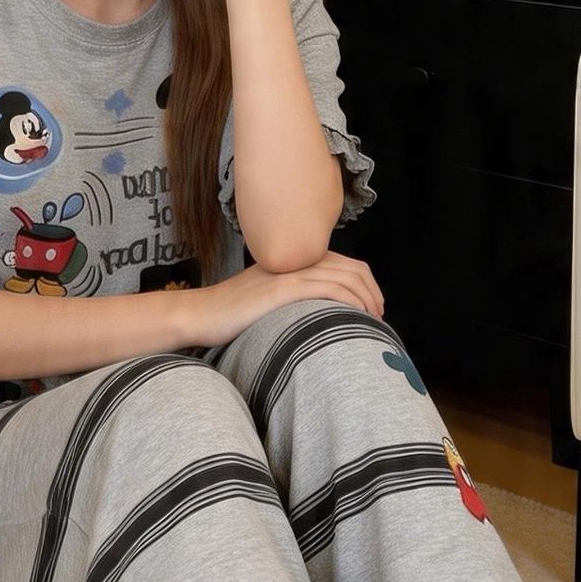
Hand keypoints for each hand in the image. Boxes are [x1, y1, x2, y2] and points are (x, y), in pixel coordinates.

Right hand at [179, 252, 384, 349]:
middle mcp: (295, 262)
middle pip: (352, 267)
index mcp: (294, 261)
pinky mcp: (282, 289)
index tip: (373, 309)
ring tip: (373, 320)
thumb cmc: (232, 313)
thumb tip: (321, 315)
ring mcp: (289, 273)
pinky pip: (327, 287)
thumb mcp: (268, 298)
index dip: (367, 285)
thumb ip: (294, 297)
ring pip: (344, 276)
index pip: (345, 263)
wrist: (201, 314)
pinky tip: (357, 316)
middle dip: (373, 291)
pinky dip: (350, 300)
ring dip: (367, 298)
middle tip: (379, 316)